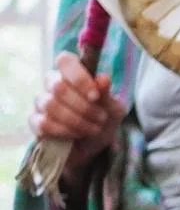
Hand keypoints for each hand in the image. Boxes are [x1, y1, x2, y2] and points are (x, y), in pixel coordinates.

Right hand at [29, 54, 122, 172]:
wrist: (94, 148)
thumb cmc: (103, 120)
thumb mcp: (113, 109)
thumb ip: (107, 94)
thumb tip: (103, 78)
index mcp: (71, 73)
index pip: (65, 61)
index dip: (79, 78)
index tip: (95, 96)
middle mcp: (53, 84)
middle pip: (59, 87)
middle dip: (84, 107)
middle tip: (101, 118)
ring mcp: (42, 102)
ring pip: (51, 105)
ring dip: (77, 121)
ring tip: (93, 129)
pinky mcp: (35, 121)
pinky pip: (44, 123)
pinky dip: (64, 131)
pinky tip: (76, 135)